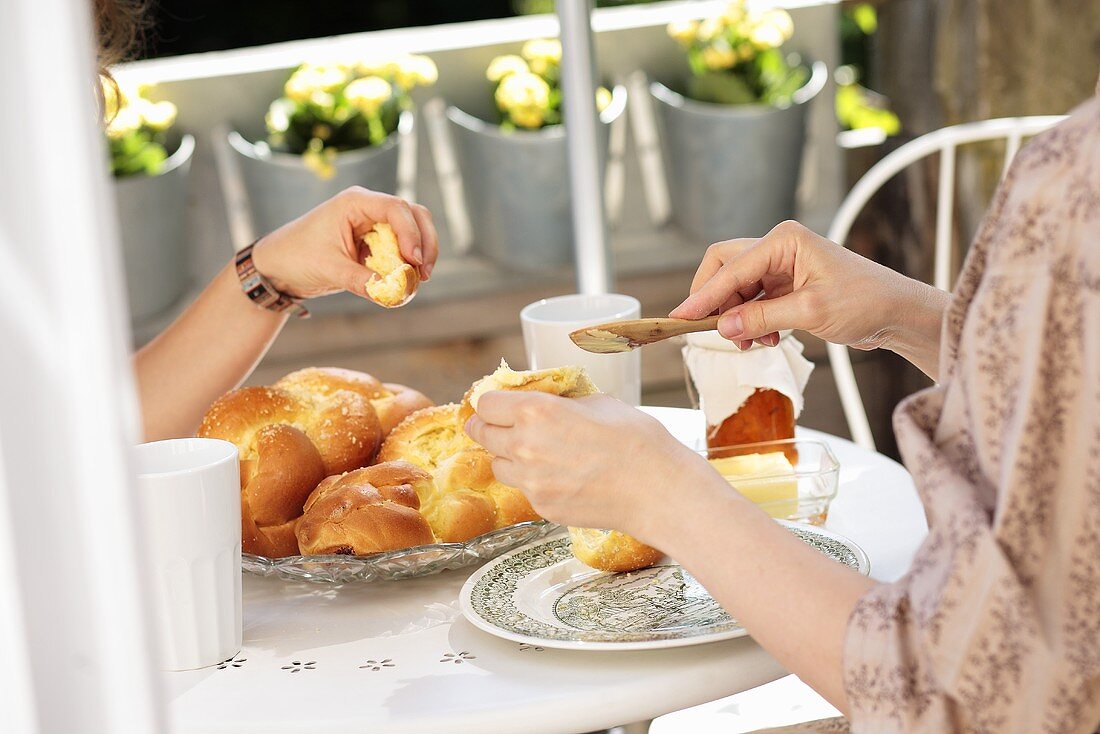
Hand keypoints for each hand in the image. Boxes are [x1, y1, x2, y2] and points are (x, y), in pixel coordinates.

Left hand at [250, 186, 438, 302]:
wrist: (278, 267)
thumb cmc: (296, 258)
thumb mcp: (329, 269)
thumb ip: (362, 281)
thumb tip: (393, 295)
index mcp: (355, 202)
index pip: (397, 208)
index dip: (411, 233)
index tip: (414, 261)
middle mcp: (368, 208)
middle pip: (414, 215)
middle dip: (425, 243)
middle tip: (424, 273)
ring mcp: (374, 224)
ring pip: (413, 230)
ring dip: (421, 253)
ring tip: (417, 281)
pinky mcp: (375, 242)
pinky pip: (401, 248)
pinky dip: (408, 264)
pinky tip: (406, 282)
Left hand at [464, 392, 716, 543]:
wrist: (658, 490)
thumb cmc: (636, 440)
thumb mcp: (598, 402)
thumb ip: (561, 402)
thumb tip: (547, 401)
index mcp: (536, 411)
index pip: (486, 404)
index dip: (491, 402)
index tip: (496, 404)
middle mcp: (524, 446)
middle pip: (482, 434)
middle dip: (488, 427)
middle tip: (497, 425)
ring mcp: (531, 482)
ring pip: (498, 466)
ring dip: (508, 456)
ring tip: (535, 452)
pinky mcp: (542, 507)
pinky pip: (524, 489)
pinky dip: (533, 481)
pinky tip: (560, 475)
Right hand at [669, 220, 940, 353]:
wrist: (897, 314)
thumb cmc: (866, 301)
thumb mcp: (811, 311)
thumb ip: (763, 318)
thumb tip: (723, 326)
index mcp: (784, 240)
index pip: (730, 267)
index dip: (703, 295)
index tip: (681, 318)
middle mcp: (779, 247)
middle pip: (725, 270)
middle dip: (717, 302)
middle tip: (713, 330)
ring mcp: (782, 266)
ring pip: (737, 289)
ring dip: (736, 317)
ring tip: (750, 341)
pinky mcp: (786, 286)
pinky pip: (753, 302)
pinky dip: (752, 322)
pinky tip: (766, 338)